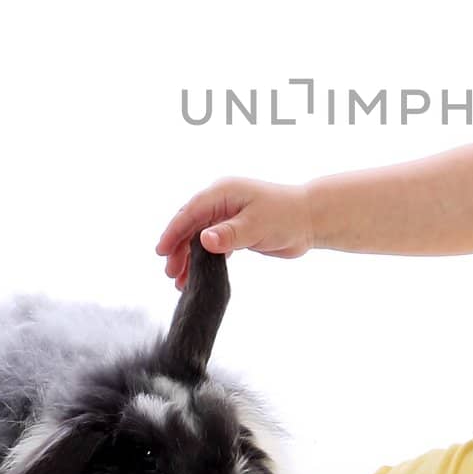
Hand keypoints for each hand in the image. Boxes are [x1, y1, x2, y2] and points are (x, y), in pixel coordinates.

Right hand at [154, 177, 315, 290]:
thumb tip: (203, 240)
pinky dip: (204, 259)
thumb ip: (229, 234)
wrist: (311, 220)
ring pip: (200, 237)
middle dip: (178, 248)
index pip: (190, 212)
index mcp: (224, 192)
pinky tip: (196, 276)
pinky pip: (213, 244)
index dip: (174, 231)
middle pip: (191, 225)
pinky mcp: (237, 230)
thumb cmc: (286, 216)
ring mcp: (229, 216)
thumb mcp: (256, 226)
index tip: (161, 251)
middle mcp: (223, 202)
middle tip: (170, 272)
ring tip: (179, 281)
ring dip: (189, 257)